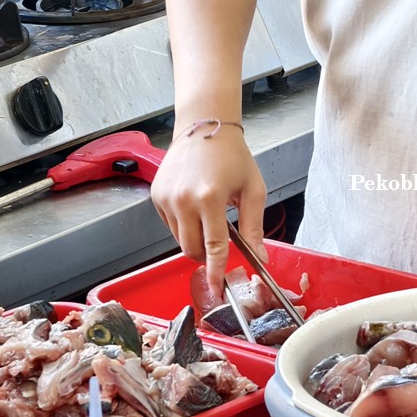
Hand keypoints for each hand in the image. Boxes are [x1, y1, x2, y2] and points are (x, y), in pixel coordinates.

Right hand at [151, 126, 268, 297]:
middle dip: (205, 257)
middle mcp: (183, 199)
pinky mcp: (156, 196)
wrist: (204, 128)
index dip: (216, 270)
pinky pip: (170, 225)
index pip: (214, 245)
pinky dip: (183, 225)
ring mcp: (166, 198)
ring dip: (194, 239)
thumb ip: (254, 227)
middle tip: (218, 249)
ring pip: (179, 239)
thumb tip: (260, 258)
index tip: (217, 288)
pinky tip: (194, 207)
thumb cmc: (233, 157)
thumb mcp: (252, 190)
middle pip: (191, 249)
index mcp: (210, 198)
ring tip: (209, 218)